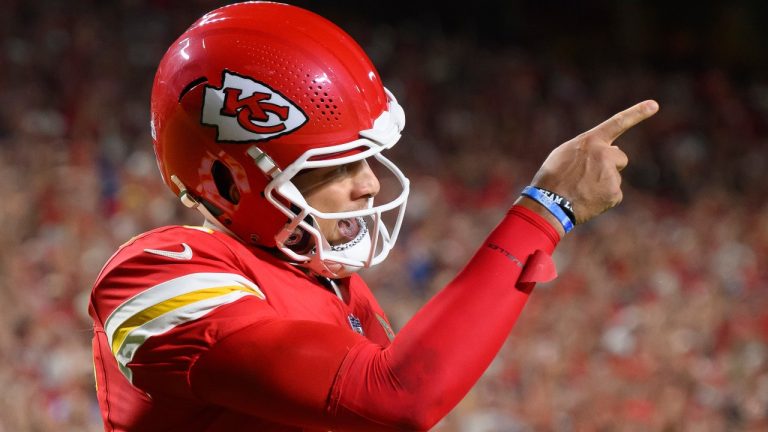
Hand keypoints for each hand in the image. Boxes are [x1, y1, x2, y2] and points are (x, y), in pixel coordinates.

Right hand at [518, 100, 658, 231]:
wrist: (549, 204)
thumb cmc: (552, 177)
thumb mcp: (565, 153)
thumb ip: (589, 148)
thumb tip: (612, 150)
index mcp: (591, 141)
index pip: (618, 123)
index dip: (638, 113)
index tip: (654, 105)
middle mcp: (605, 154)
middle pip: (620, 158)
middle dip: (610, 166)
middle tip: (588, 176)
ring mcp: (611, 175)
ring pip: (615, 178)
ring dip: (603, 183)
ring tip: (582, 190)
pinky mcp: (614, 193)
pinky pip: (613, 194)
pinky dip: (603, 198)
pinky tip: (587, 200)